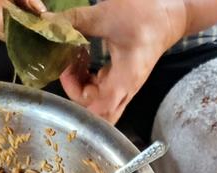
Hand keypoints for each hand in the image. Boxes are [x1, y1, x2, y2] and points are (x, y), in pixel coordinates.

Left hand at [57, 0, 187, 123]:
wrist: (169, 14)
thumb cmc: (145, 16)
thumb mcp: (106, 15)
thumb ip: (74, 20)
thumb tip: (46, 22)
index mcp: (124, 81)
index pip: (97, 110)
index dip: (76, 96)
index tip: (65, 69)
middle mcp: (125, 90)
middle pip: (98, 114)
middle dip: (77, 96)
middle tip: (67, 69)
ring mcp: (125, 86)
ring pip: (99, 104)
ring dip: (81, 87)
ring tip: (72, 61)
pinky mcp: (123, 79)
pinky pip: (102, 91)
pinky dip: (88, 80)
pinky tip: (82, 59)